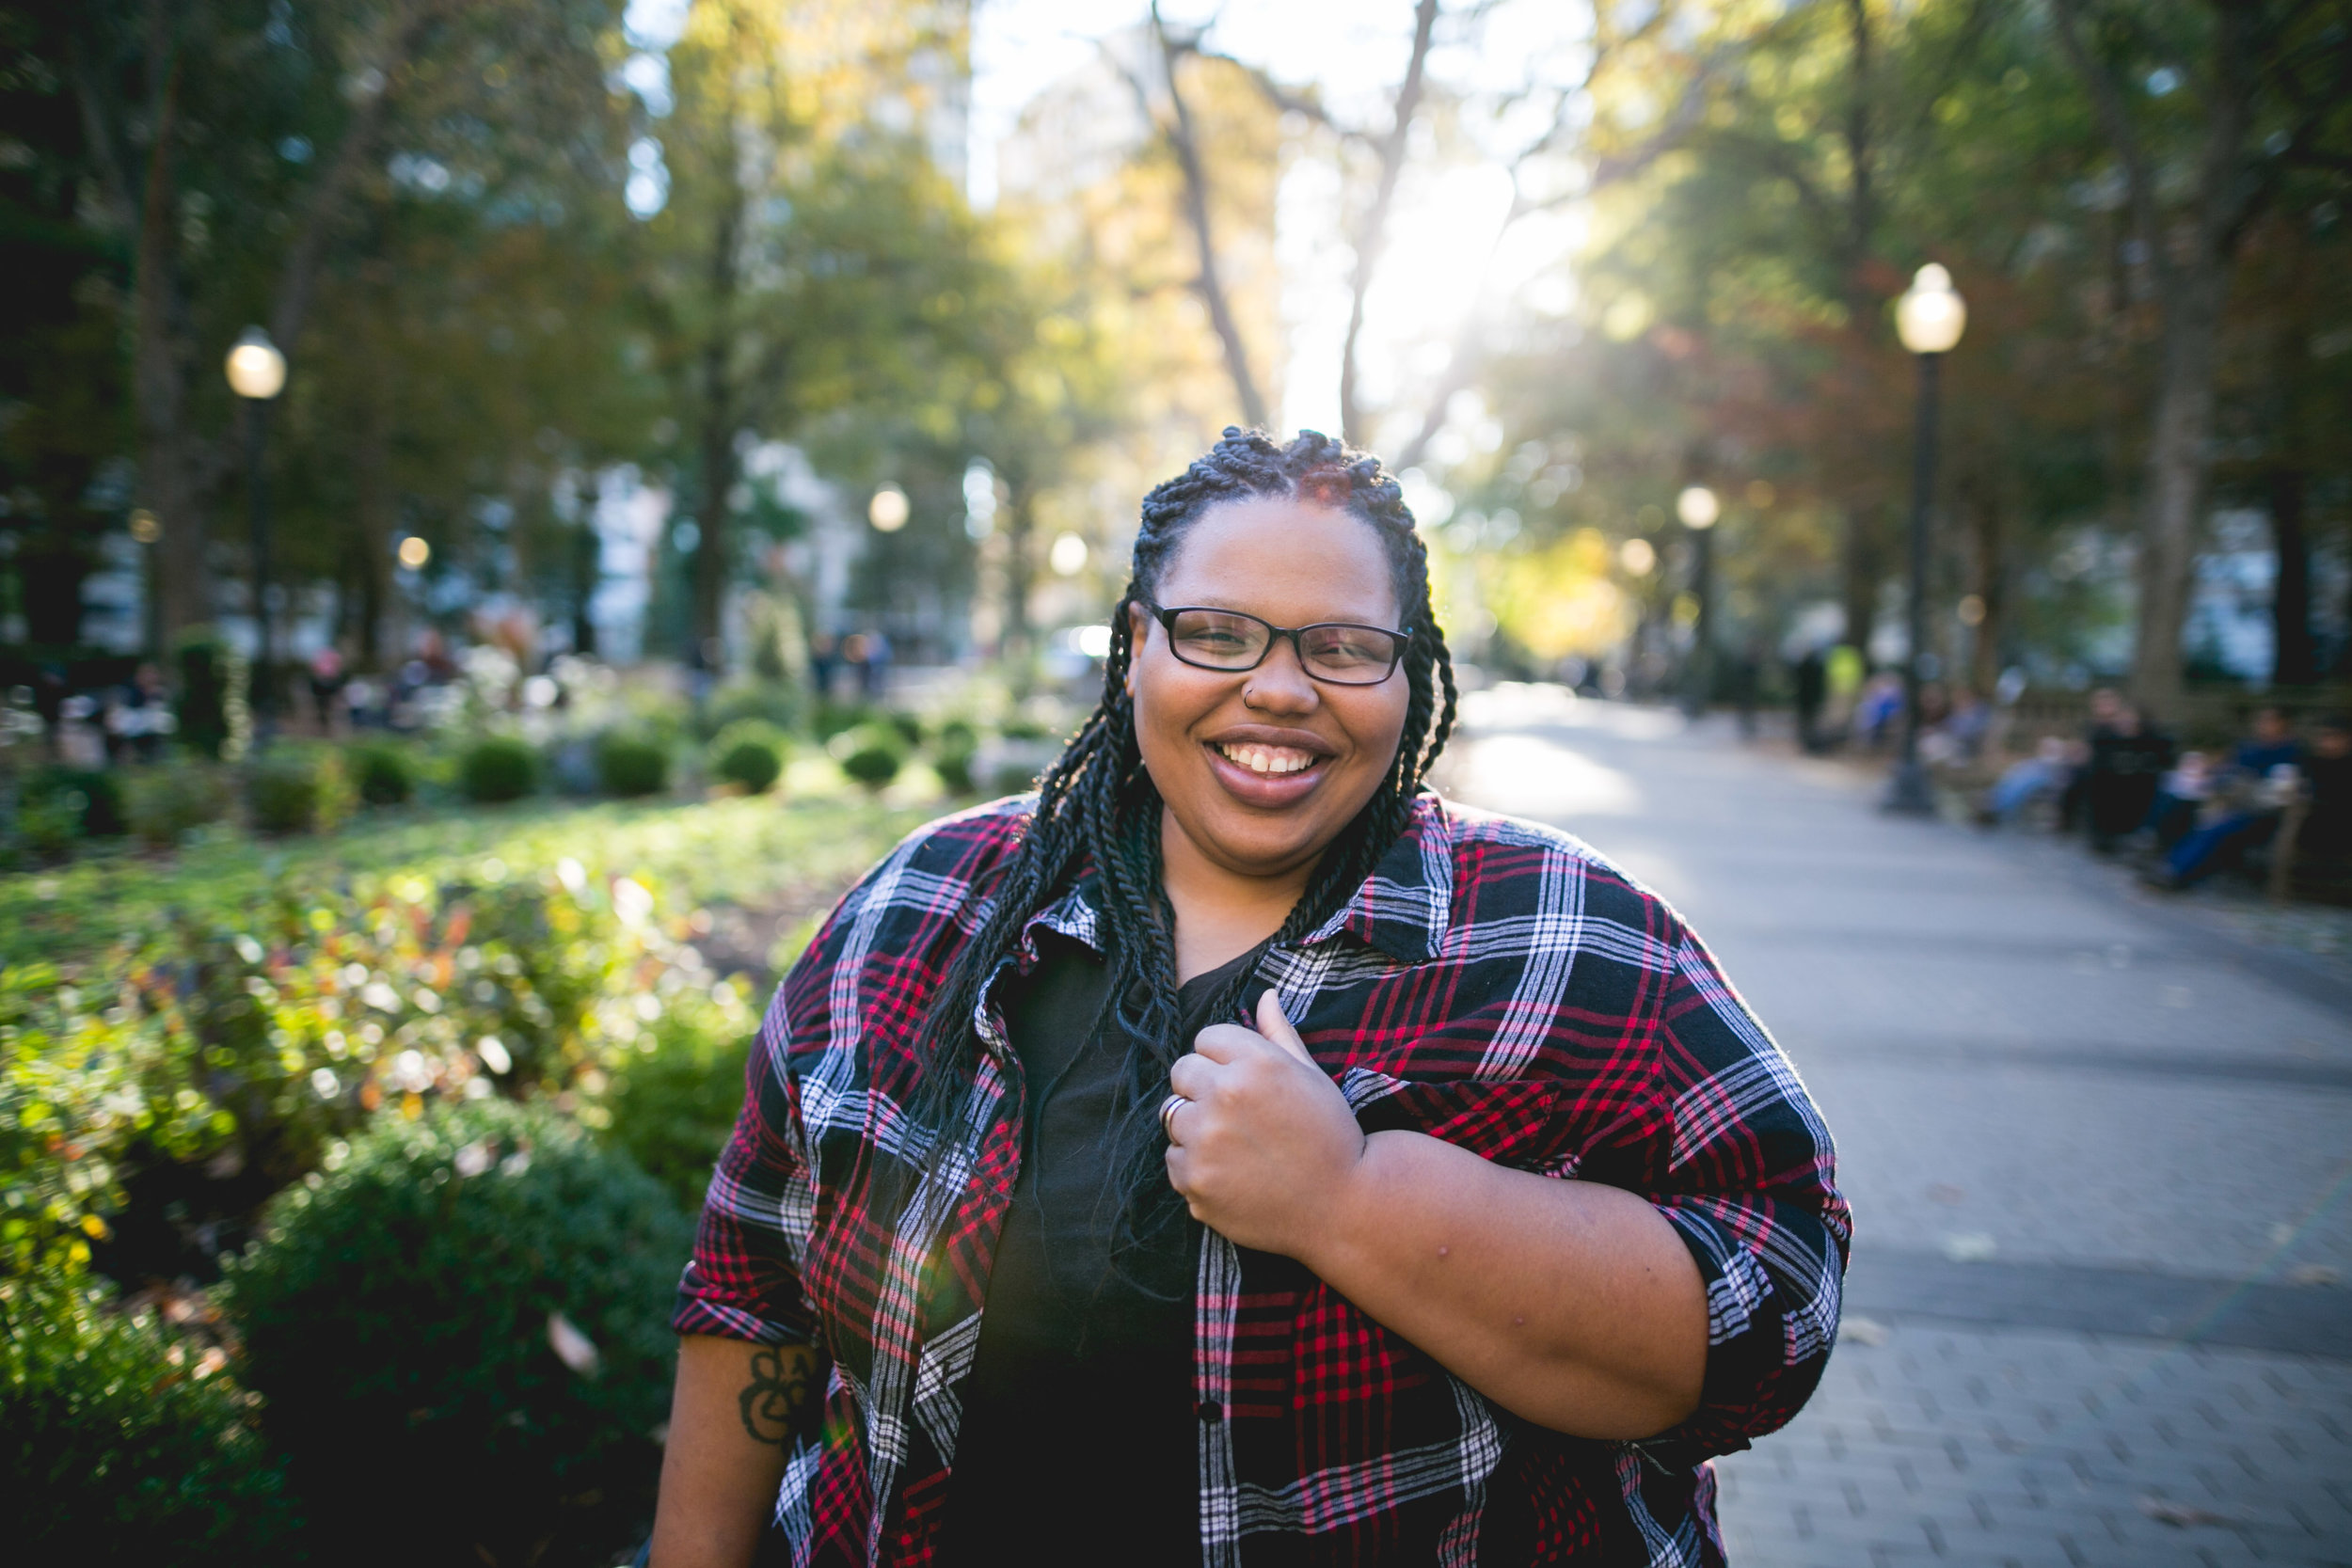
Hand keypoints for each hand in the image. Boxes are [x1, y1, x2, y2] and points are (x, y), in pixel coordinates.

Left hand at [1163, 990, 1365, 1258]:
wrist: (1342, 1208)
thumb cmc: (1331, 1137)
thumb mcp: (1311, 1077)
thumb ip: (1278, 1034)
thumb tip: (1265, 994)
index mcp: (1253, 1064)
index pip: (1205, 1038)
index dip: (1225, 1058)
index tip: (1246, 1082)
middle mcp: (1223, 1097)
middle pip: (1181, 1073)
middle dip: (1203, 1087)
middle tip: (1240, 1115)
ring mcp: (1204, 1143)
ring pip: (1173, 1117)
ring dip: (1196, 1127)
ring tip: (1238, 1146)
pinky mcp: (1193, 1182)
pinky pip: (1174, 1160)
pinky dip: (1195, 1167)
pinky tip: (1233, 1174)